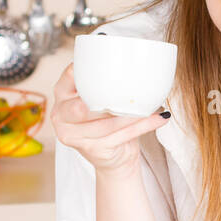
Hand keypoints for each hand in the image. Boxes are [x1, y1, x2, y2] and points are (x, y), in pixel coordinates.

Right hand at [51, 62, 169, 174]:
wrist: (114, 157)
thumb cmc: (107, 121)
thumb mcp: (99, 98)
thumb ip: (104, 83)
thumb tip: (134, 63)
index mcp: (61, 95)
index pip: (69, 78)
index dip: (84, 73)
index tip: (106, 65)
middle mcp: (61, 116)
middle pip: (80, 108)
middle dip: (103, 102)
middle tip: (124, 97)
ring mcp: (74, 136)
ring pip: (107, 123)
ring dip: (133, 115)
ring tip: (152, 107)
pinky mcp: (94, 149)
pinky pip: (123, 135)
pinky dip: (144, 126)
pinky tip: (159, 118)